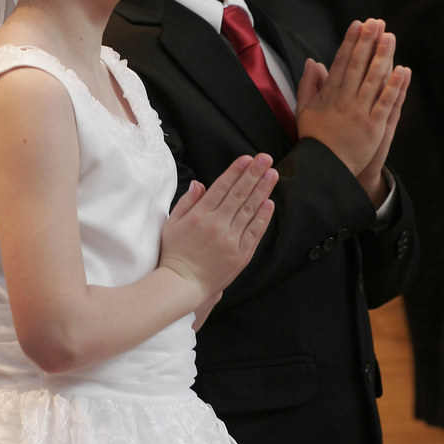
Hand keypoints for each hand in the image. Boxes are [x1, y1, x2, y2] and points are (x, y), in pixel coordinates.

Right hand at [160, 154, 276, 297]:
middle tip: (266, 159)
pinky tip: (269, 202)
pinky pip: (254, 232)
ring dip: (262, 190)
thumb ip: (187, 202)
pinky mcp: (240, 255)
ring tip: (272, 174)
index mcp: (200, 216)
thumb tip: (199, 184)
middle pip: (239, 194)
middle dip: (254, 174)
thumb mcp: (172, 224)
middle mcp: (217, 225)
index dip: (236, 171)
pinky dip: (263, 216)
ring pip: (250, 210)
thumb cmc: (174, 254)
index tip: (247, 158)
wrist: (182, 284)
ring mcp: (231, 240)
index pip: (221, 187)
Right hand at [297, 19, 409, 197]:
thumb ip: (308, 85)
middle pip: (358, 66)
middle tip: (376, 22)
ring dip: (382, 56)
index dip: (350, 42)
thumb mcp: (303, 110)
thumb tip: (312, 61)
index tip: (358, 25)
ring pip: (373, 79)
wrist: (325, 167)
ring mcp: (360, 113)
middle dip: (367, 42)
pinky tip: (402, 69)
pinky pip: (386, 102)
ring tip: (390, 37)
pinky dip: (394, 86)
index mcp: (328, 95)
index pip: (340, 62)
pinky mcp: (373, 126)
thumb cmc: (314, 138)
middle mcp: (344, 100)